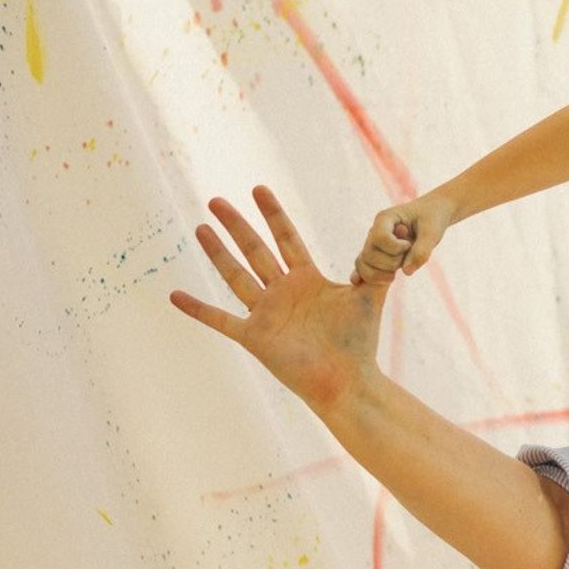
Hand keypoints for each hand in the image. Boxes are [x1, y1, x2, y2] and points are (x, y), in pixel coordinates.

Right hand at [171, 188, 385, 416]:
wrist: (347, 379)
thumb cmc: (359, 340)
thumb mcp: (371, 294)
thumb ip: (377, 266)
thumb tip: (394, 236)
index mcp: (307, 279)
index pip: (286, 238)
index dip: (273, 214)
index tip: (258, 189)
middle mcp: (282, 292)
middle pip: (255, 250)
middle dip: (237, 225)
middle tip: (216, 200)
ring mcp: (266, 313)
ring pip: (236, 276)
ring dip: (217, 252)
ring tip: (200, 228)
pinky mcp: (254, 337)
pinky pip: (220, 320)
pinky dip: (197, 308)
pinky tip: (174, 294)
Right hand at [354, 190, 455, 286]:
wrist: (432, 215)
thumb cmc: (432, 219)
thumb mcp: (432, 233)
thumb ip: (422, 251)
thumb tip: (406, 272)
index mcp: (385, 218)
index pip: (379, 238)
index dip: (395, 248)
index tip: (410, 244)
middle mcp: (374, 230)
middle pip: (370, 254)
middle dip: (391, 262)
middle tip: (408, 256)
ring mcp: (373, 243)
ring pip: (364, 263)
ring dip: (383, 272)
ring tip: (401, 266)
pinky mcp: (377, 254)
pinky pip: (364, 266)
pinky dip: (366, 275)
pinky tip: (367, 281)